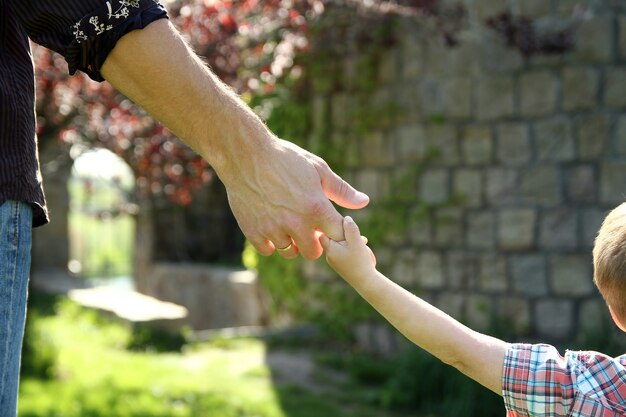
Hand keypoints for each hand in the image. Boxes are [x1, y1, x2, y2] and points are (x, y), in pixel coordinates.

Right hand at [224, 138, 368, 259]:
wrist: (245, 154)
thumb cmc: (285, 158)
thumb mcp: (317, 169)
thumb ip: (341, 190)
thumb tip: (364, 202)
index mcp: (316, 208)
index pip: (338, 236)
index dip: (337, 234)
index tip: (331, 227)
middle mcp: (296, 223)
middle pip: (314, 253)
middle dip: (314, 242)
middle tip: (308, 228)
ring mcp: (273, 229)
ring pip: (290, 253)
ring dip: (292, 243)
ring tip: (288, 225)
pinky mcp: (253, 231)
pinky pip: (268, 250)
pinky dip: (271, 243)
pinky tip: (271, 227)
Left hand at [319, 216, 376, 279]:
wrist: (366, 283)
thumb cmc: (360, 262)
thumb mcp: (356, 241)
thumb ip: (350, 228)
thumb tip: (346, 218)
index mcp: (330, 250)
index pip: (325, 232)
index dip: (335, 227)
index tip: (345, 227)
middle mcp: (330, 256)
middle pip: (335, 238)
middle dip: (349, 236)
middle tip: (362, 240)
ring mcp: (335, 261)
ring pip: (342, 245)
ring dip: (354, 243)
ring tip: (364, 248)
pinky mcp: (342, 265)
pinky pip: (346, 253)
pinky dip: (354, 251)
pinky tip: (363, 254)